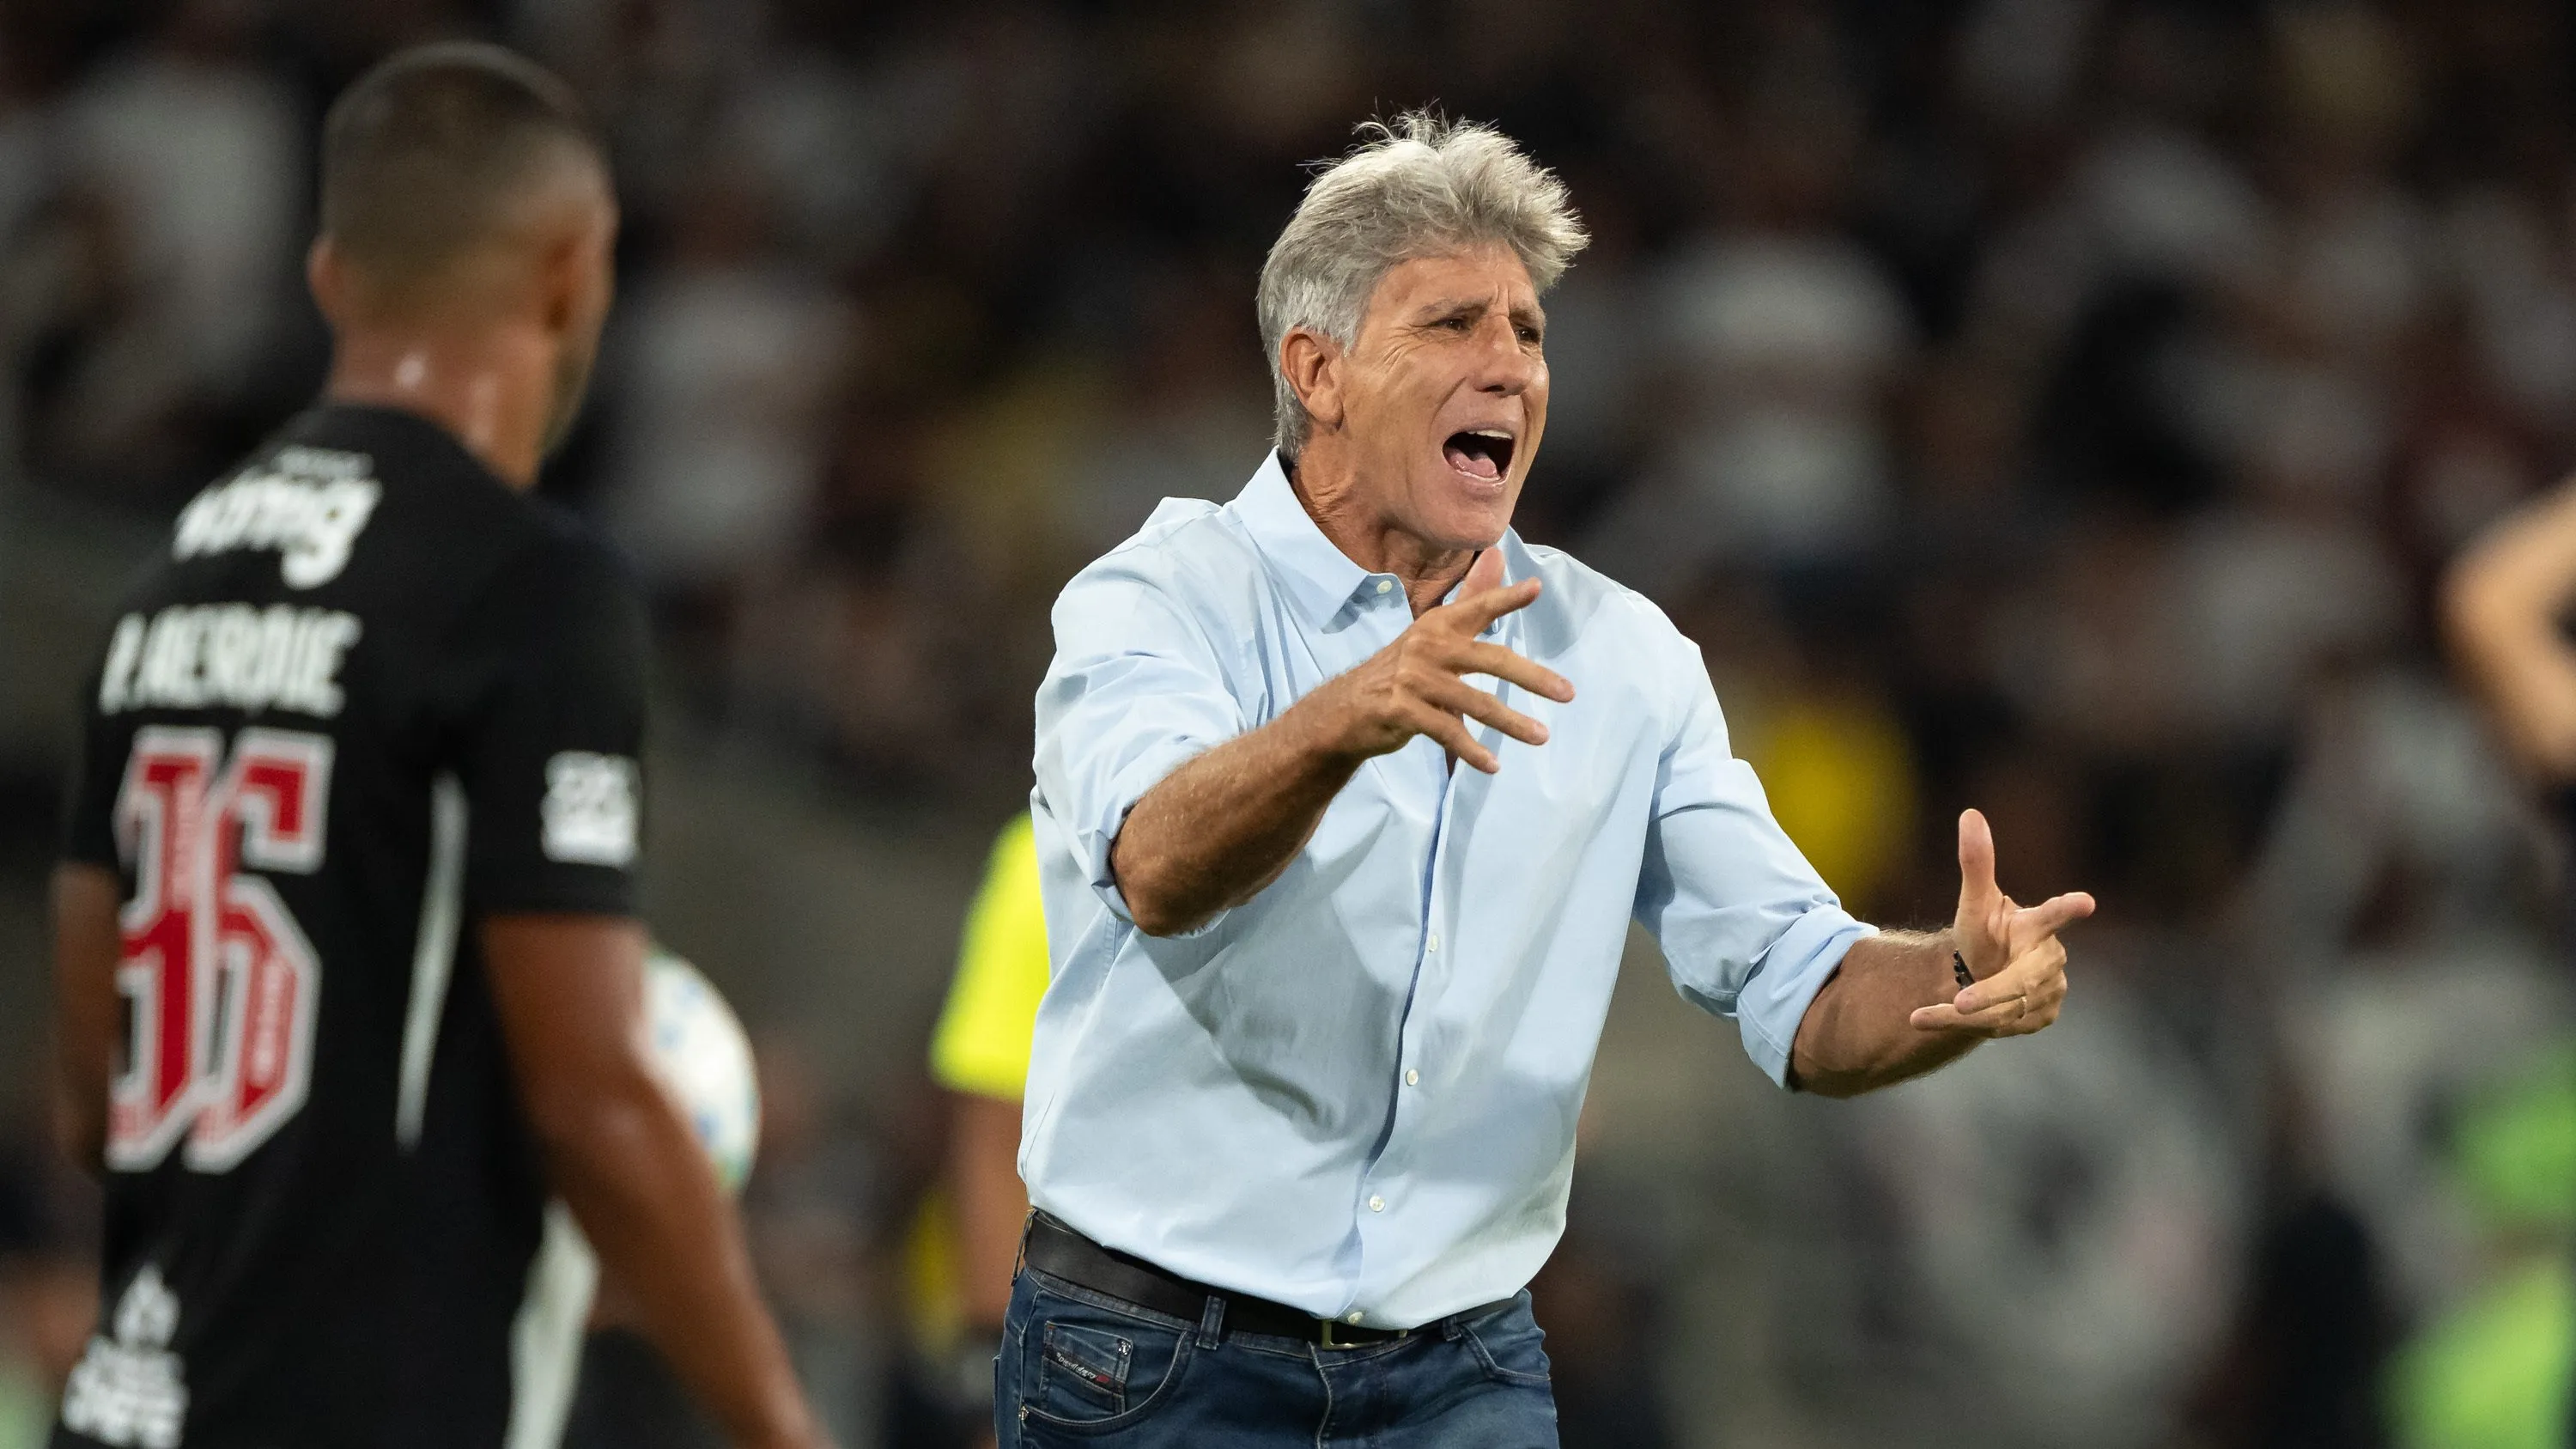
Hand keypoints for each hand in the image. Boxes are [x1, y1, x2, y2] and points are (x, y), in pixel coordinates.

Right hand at [1306, 547, 1574, 773]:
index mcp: (1437, 625)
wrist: (1344, 710)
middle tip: (1567, 693)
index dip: (1505, 598)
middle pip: (1490, 659)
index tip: (1535, 589)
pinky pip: (1447, 731)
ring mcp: (1414, 679)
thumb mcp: (1433, 634)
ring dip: (1511, 723)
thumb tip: (1498, 556)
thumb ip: (1472, 601)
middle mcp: (1427, 647)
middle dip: (1532, 677)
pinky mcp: (1403, 710)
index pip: (1477, 607)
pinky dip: (1472, 751)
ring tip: (1541, 736)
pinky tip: (1493, 765)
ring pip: (1475, 702)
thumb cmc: (1401, 672)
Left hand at [1908, 808, 2093, 1036]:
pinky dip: (1961, 1027)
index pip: (2054, 915)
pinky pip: (1999, 1028)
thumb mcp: (1975, 902)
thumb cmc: (1986, 932)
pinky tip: (1932, 1019)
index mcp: (2035, 926)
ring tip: (1921, 1015)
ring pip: (2006, 1011)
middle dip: (1991, 993)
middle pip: (2021, 981)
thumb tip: (1969, 814)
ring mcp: (2049, 992)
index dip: (2068, 908)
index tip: (2085, 901)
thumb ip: (1976, 863)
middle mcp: (2048, 960)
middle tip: (1961, 1003)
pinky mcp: (2040, 1018)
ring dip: (1963, 1016)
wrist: (1985, 973)